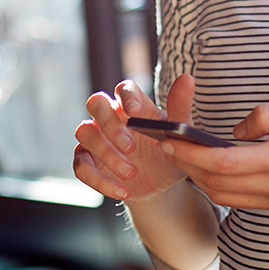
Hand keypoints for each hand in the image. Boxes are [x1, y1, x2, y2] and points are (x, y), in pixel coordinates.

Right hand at [72, 75, 195, 201]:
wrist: (161, 184)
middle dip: (111, 124)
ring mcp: (95, 138)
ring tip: (131, 173)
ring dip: (107, 153)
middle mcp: (110, 117)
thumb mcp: (179, 136)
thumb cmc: (169, 151)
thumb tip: (187, 79)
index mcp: (133, 105)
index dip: (126, 97)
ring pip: (85, 133)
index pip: (124, 89)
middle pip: (96, 103)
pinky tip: (123, 190)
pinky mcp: (87, 161)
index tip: (135, 112)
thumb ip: (180, 109)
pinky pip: (81, 166)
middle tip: (131, 146)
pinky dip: (100, 180)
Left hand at [163, 95, 268, 209]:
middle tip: (168, 145)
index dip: (190, 154)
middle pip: (218, 185)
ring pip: (228, 198)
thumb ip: (268, 115)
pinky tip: (215, 167)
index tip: (169, 140)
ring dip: (201, 179)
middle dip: (187, 167)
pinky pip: (244, 201)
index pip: (222, 164)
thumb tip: (236, 129)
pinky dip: (222, 186)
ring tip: (185, 155)